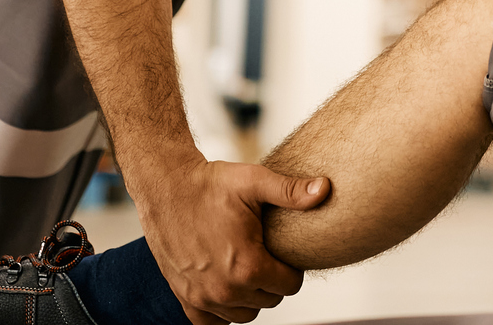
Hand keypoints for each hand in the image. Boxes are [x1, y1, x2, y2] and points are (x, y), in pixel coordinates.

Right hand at [139, 155, 328, 323]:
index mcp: (248, 266)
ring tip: (247, 266)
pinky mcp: (186, 299)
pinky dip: (223, 311)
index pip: (290, 286)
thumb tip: (325, 190)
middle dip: (272, 280)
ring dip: (250, 296)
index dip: (291, 267)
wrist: (166, 188)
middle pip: (269, 300)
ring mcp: (203, 298)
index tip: (282, 250)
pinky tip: (227, 286)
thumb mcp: (254, 181)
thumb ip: (291, 192)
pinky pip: (213, 324)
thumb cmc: (210, 184)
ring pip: (245, 314)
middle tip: (264, 254)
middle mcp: (226, 290)